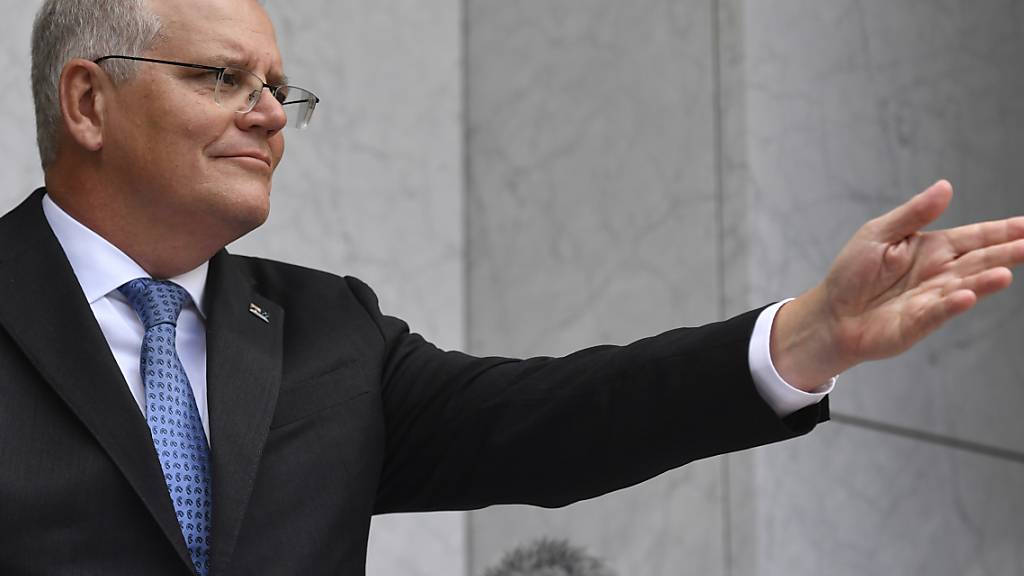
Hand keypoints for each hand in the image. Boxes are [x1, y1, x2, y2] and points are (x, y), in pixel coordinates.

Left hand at [771, 180, 1023, 391]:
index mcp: (932, 248)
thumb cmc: (853, 273)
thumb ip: (913, 213)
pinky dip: (952, 305)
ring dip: (985, 281)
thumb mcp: (880, 234)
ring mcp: (932, 299)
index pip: (975, 236)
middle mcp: (940, 274)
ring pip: (965, 287)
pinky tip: (967, 297)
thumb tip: (946, 186)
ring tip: (1005, 273)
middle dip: (1007, 253)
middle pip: (980, 261)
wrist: (831, 314)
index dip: (1002, 230)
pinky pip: (938, 312)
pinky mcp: (917, 323)